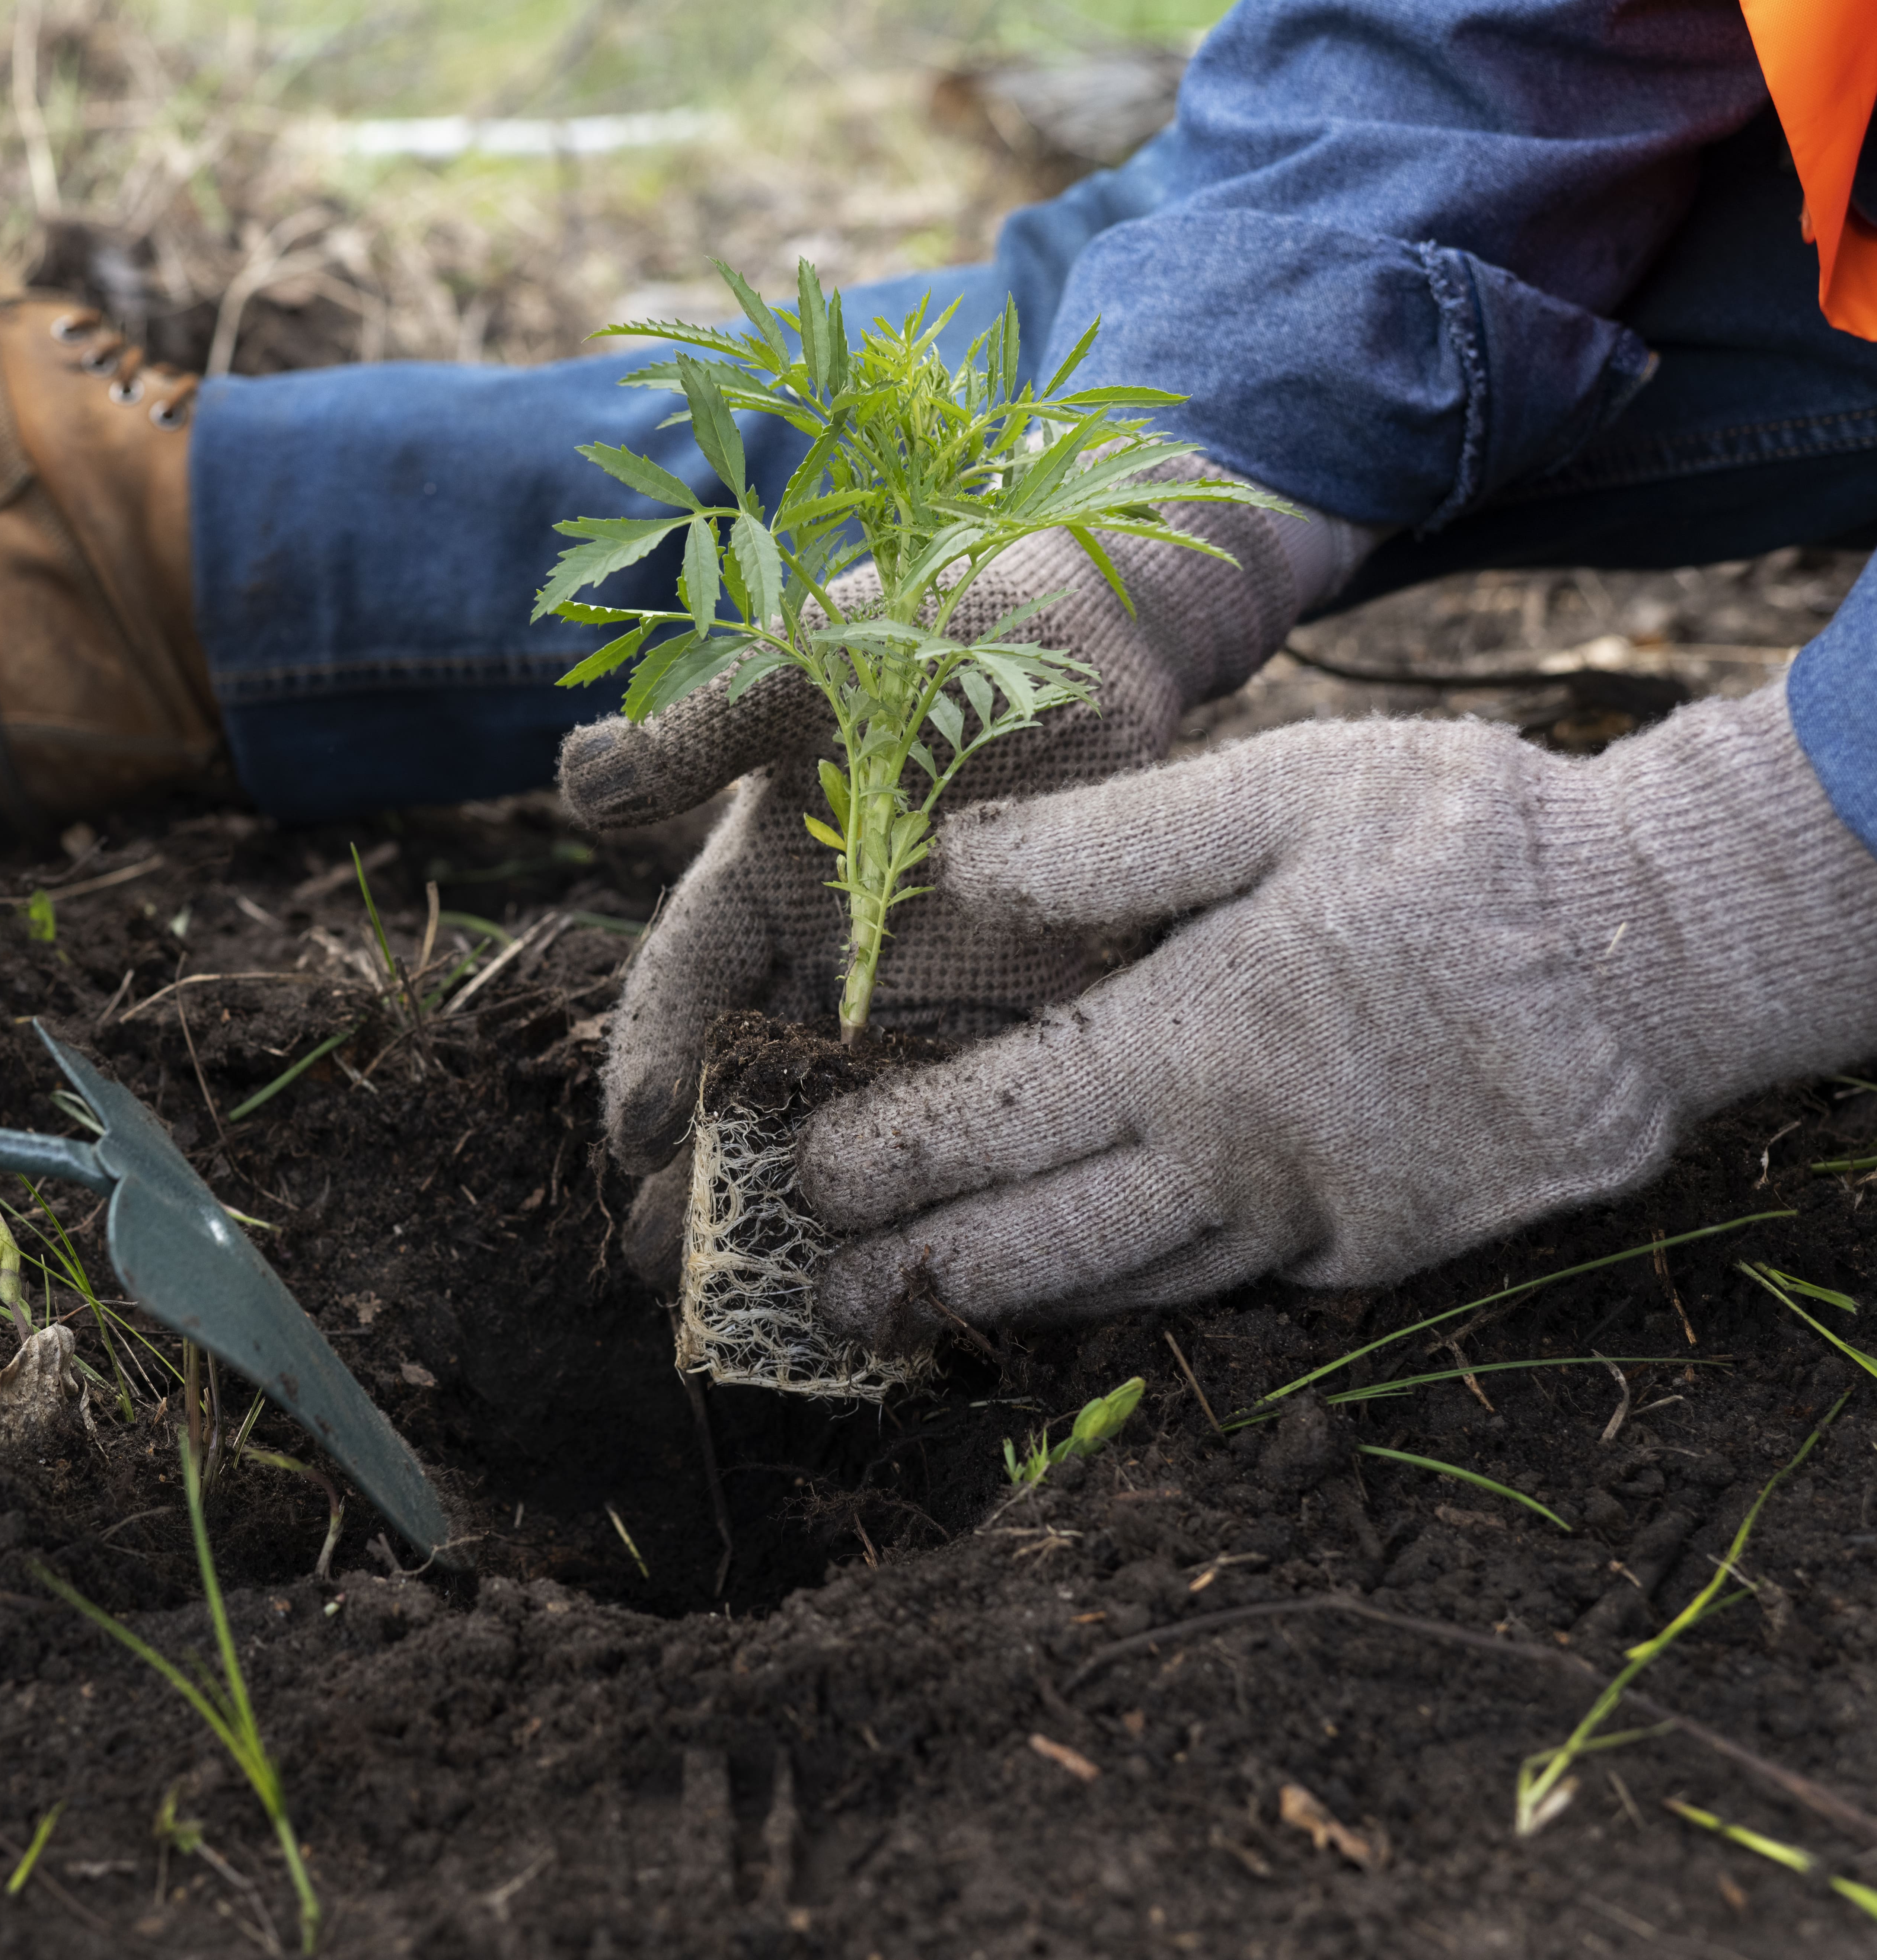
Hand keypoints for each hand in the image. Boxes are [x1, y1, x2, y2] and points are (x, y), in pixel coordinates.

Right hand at [560, 477, 1339, 1277]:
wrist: (1076, 619)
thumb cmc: (919, 623)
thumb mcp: (798, 663)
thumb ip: (699, 729)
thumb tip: (577, 782)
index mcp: (759, 879)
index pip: (687, 987)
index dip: (655, 1061)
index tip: (635, 1139)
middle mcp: (832, 950)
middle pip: (756, 1080)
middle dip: (711, 1178)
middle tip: (668, 1272)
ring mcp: (929, 982)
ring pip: (864, 1113)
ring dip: (825, 1205)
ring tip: (784, 1303)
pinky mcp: (1030, 999)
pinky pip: (988, 1097)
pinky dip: (963, 1172)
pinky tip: (943, 1251)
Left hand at [800, 684, 1876, 1339]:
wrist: (1658, 951)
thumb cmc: (1468, 849)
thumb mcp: (1283, 792)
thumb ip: (1110, 841)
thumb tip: (956, 858)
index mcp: (1186, 1040)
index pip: (985, 1122)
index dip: (877, 1159)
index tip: (794, 1180)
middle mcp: (1230, 1156)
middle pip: (1032, 1242)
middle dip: (913, 1274)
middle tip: (817, 1295)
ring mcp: (1306, 1220)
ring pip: (1120, 1284)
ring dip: (1008, 1305)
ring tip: (919, 1316)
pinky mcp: (1372, 1250)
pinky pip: (1224, 1287)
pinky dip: (1137, 1295)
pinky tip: (1085, 1292)